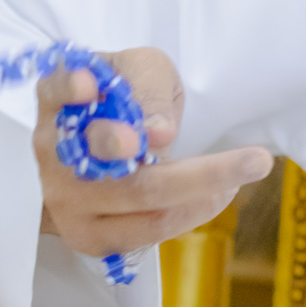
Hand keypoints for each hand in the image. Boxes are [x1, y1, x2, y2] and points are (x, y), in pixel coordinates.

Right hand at [33, 47, 271, 256]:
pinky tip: (220, 193)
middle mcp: (50, 151)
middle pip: (112, 158)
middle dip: (189, 163)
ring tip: (250, 169)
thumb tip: (157, 134)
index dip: (71, 87)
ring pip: (140, 201)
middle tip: (254, 160)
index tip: (92, 85)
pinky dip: (189, 213)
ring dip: (205, 188)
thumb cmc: (124, 96)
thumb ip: (146, 90)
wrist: (103, 142)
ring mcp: (62, 200)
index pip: (54, 90)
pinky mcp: (85, 236)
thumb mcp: (141, 70)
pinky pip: (144, 233)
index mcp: (55, 99)